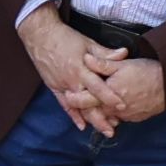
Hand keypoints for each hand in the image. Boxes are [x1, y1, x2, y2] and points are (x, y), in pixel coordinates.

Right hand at [20, 5, 113, 135]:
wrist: (41, 36)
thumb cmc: (65, 38)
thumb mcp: (87, 43)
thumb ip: (105, 53)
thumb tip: (124, 54)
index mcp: (81, 69)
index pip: (98, 87)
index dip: (110, 97)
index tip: (122, 106)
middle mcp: (71, 81)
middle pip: (88, 104)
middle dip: (100, 118)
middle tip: (112, 130)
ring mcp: (62, 86)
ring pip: (77, 107)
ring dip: (90, 120)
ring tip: (102, 130)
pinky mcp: (54, 87)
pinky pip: (64, 105)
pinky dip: (73, 115)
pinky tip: (81, 125)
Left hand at [80, 46, 165, 126]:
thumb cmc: (147, 72)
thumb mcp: (124, 64)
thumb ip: (103, 63)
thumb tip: (85, 58)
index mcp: (109, 94)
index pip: (85, 100)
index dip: (74, 99)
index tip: (66, 95)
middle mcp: (115, 108)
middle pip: (94, 112)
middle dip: (85, 109)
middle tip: (77, 103)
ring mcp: (125, 115)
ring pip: (107, 117)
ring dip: (99, 114)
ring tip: (92, 109)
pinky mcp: (135, 118)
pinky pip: (119, 119)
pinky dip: (113, 115)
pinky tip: (111, 111)